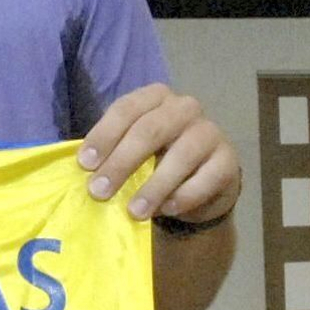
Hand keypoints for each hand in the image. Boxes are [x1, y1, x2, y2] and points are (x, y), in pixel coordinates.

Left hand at [78, 84, 241, 224]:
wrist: (199, 183)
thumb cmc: (154, 161)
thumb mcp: (129, 150)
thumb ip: (108, 154)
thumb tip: (81, 172)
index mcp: (154, 98)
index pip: (126, 109)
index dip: (104, 135)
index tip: (84, 164)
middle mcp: (184, 107)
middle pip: (150, 130)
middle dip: (121, 163)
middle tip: (99, 192)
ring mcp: (210, 131)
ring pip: (181, 155)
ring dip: (153, 186)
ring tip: (133, 211)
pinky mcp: (228, 160)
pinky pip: (206, 178)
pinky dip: (183, 196)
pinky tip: (166, 209)